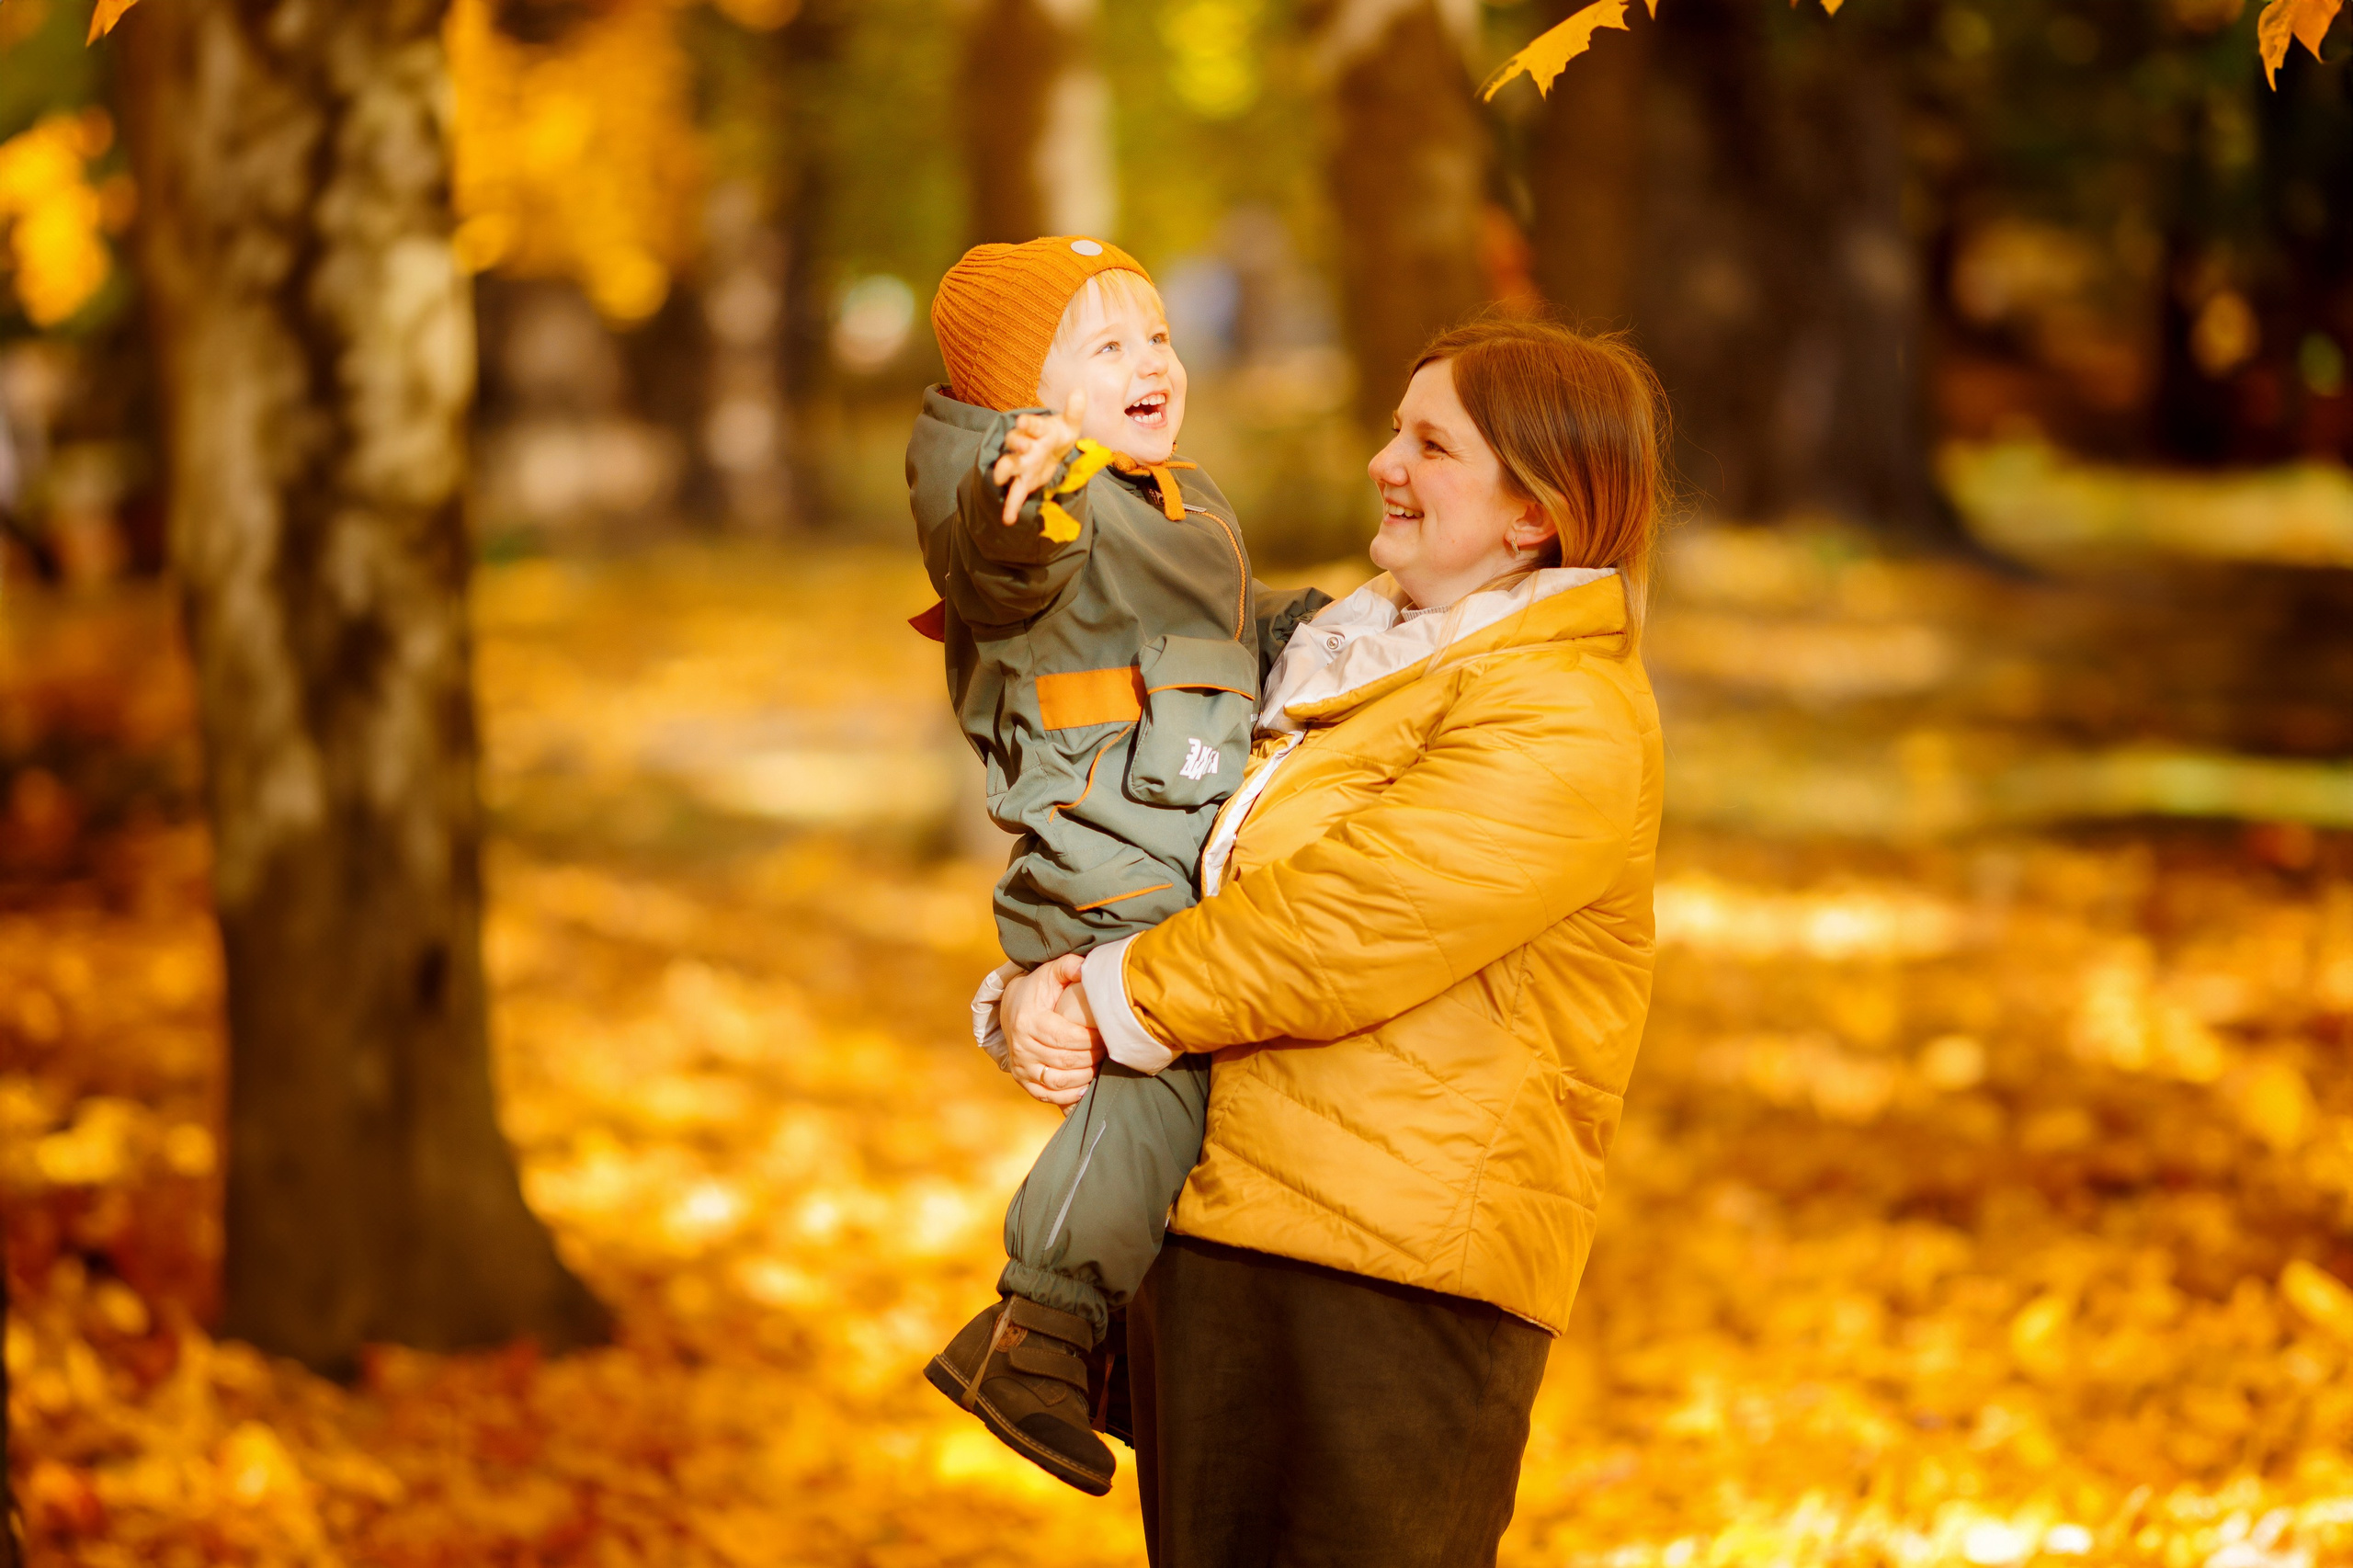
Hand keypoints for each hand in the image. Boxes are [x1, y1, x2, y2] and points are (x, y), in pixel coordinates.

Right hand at [990, 389, 1085, 524]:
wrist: (1053, 450)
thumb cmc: (1058, 435)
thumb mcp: (1070, 425)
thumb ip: (1074, 411)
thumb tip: (1080, 391)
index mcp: (1037, 430)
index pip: (1032, 425)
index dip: (1028, 425)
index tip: (1023, 422)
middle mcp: (1025, 445)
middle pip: (1015, 442)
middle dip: (1016, 443)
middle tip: (1020, 445)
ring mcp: (1022, 464)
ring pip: (1009, 465)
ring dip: (1004, 470)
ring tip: (999, 479)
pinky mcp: (1023, 480)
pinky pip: (1015, 493)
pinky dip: (1011, 506)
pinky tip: (1007, 519)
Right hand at [1003, 953, 1103, 1106]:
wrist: (1010, 1008)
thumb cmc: (1036, 989)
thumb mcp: (1049, 972)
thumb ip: (1069, 966)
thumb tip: (1087, 968)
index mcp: (1029, 1021)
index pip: (1066, 1037)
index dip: (1091, 1040)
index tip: (1107, 1034)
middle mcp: (1021, 1046)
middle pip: (1066, 1060)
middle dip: (1093, 1057)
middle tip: (1108, 1050)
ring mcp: (1021, 1066)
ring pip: (1059, 1081)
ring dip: (1085, 1077)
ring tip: (1100, 1066)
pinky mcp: (1022, 1080)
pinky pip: (1047, 1095)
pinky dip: (1068, 1096)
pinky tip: (1085, 1087)